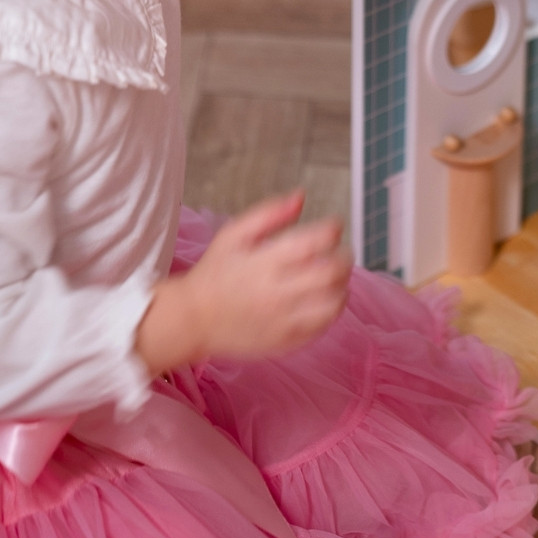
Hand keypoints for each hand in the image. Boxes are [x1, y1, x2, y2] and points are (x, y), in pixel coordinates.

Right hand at [135, 193, 350, 374]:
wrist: (193, 319)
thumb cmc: (215, 272)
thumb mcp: (233, 234)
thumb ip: (269, 213)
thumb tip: (301, 196)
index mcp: (265, 261)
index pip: (316, 241)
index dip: (333, 228)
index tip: (333, 225)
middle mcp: (277, 292)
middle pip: (332, 272)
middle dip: (344, 257)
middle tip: (339, 251)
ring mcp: (283, 320)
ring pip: (333, 302)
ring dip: (343, 285)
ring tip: (335, 276)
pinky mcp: (285, 341)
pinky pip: (322, 326)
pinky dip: (331, 309)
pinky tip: (323, 298)